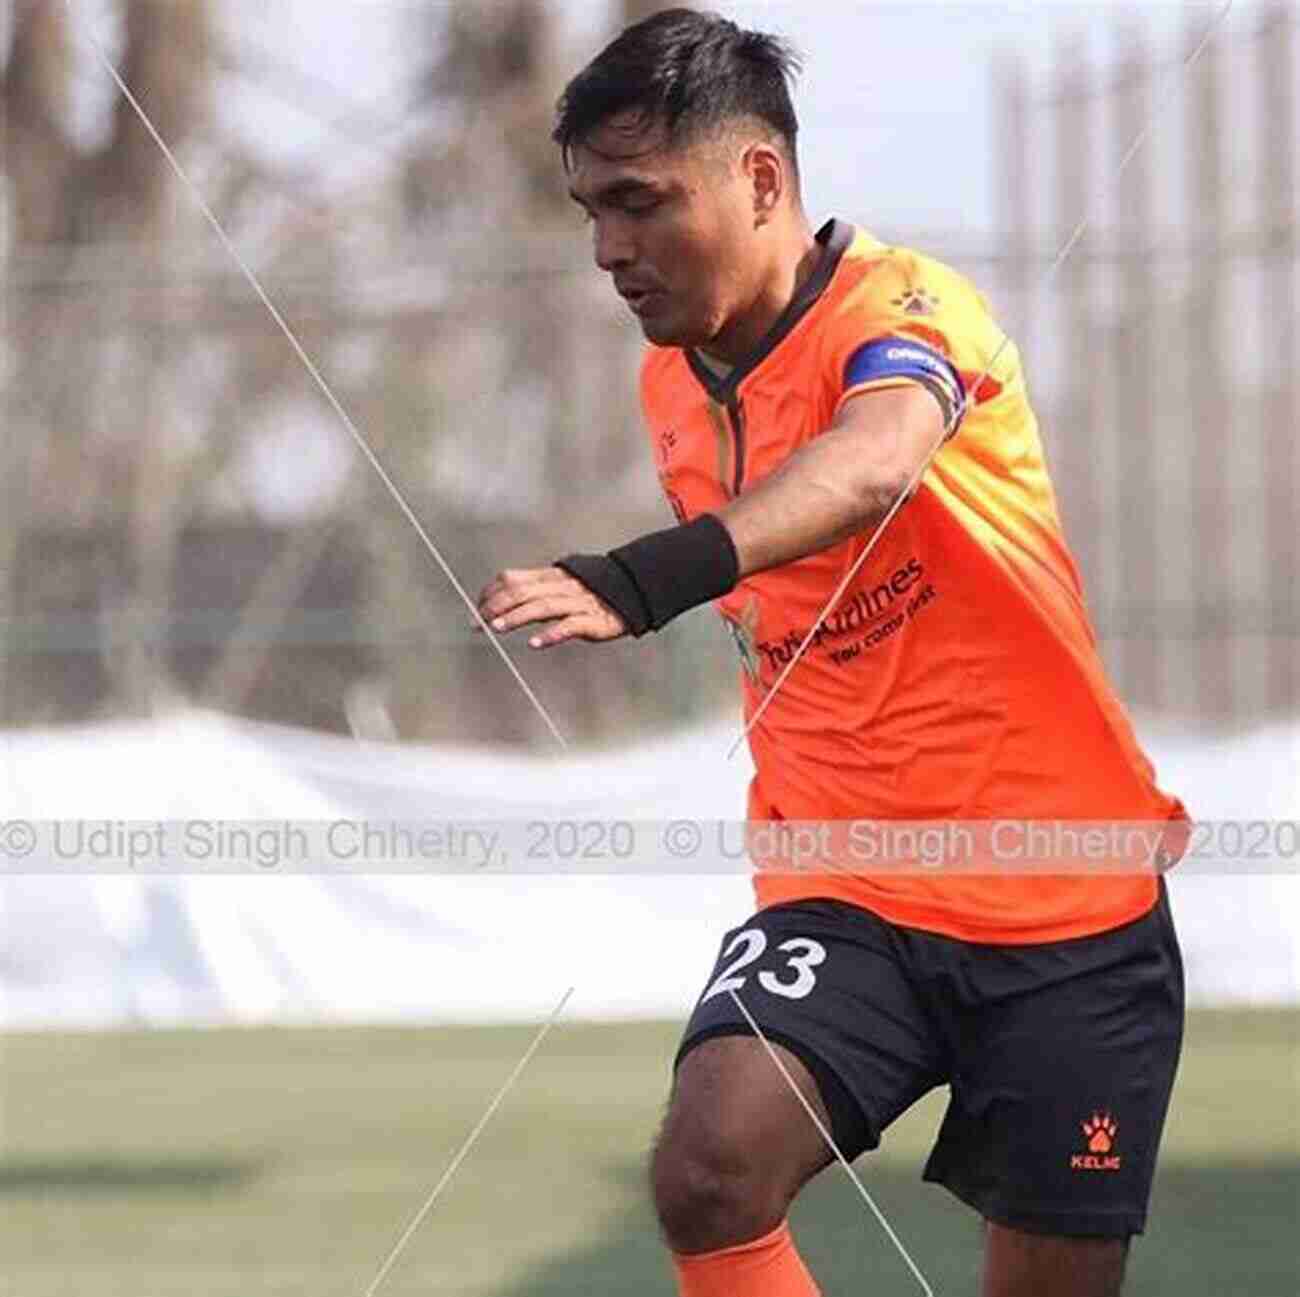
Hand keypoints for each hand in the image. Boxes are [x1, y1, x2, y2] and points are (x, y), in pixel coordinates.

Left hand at [476, 566, 627, 648]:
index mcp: (550, 576)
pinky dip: (551, 634)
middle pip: (523, 592)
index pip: (513, 579)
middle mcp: (561, 586)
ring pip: (542, 606)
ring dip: (517, 617)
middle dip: (497, 606)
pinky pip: (570, 625)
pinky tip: (535, 643)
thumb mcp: (559, 584)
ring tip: (497, 628)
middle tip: (479, 622)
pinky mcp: (593, 620)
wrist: (631, 592)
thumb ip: (533, 589)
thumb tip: (500, 600)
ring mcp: (577, 602)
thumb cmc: (590, 592)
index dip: (491, 593)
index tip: (477, 608)